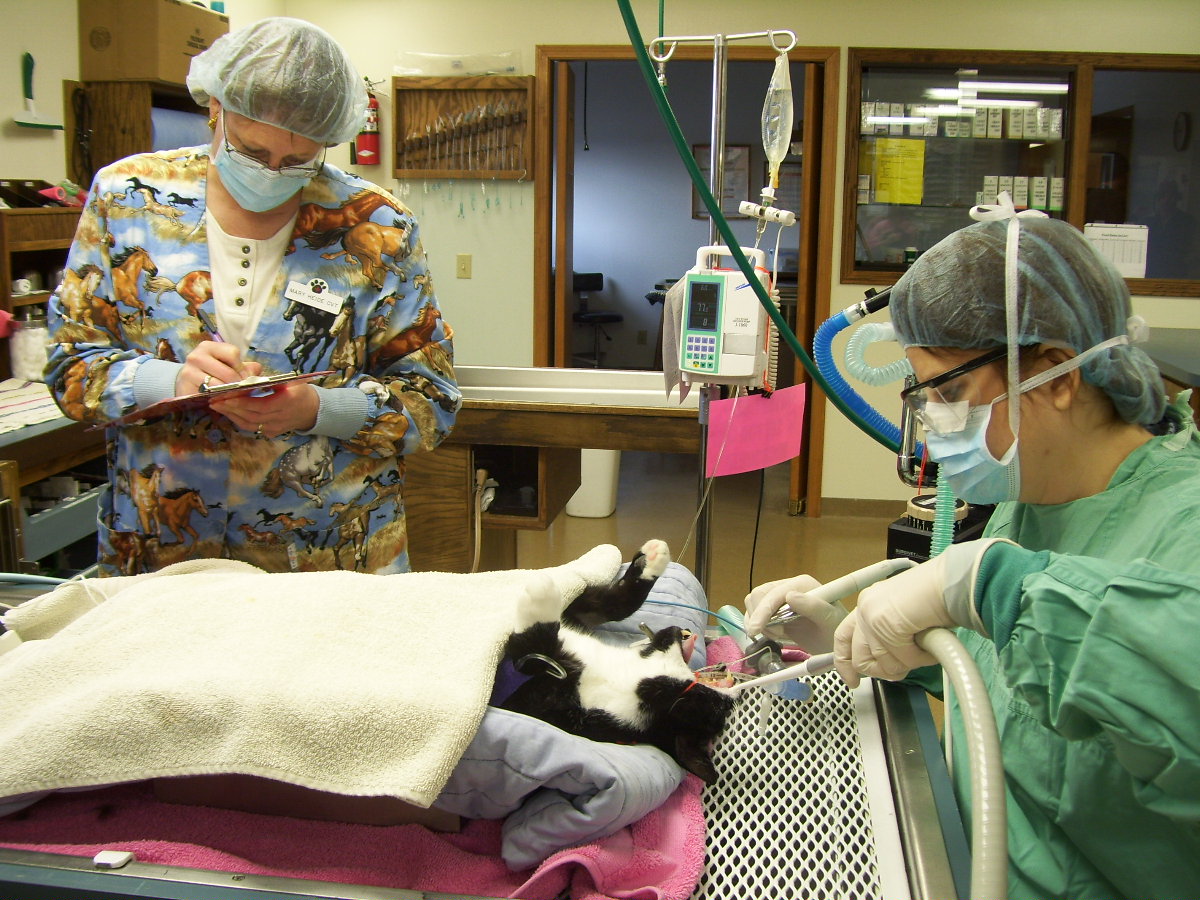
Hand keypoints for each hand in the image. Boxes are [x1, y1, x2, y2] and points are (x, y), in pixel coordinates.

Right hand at [176, 341, 258, 395]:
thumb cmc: (212, 373)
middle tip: (243, 391)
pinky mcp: (185, 387)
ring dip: (230, 393)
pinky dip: (218, 399)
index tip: (246, 378)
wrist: (186, 383)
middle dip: (239, 384)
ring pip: (218, 386)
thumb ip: (245, 367)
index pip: (232, 353)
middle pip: (228, 372)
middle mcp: (196, 356)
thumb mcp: (228, 365)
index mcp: (209, 347)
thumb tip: (257, 372)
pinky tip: (222, 400)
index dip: (242, 368)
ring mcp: (188, 371)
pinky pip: (208, 395)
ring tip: (234, 397)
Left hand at [211, 382, 319, 437]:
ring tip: (218, 406)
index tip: (225, 395)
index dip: (241, 402)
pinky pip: (252, 428)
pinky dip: (239, 421)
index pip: (260, 405)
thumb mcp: (289, 381)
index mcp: (287, 402)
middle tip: (215, 400)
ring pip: (249, 424)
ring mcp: (276, 428)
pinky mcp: (272, 433)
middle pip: (251, 416)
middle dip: (231, 408)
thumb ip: (269, 381)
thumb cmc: (300, 391)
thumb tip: (245, 379)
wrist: (313, 410)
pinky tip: (229, 413)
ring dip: (232, 415)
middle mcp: (281, 418)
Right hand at [743, 574, 845, 652]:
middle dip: (760, 617)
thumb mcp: (830, 620)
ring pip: (753, 602)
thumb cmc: (834, 630)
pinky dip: (757, 624)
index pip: (774, 594)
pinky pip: (754, 611)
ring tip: (778, 634)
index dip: (763, 611)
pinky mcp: (773, 608)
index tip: (756, 630)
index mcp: (802, 584)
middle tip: (777, 634)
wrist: (833, 640)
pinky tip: (773, 633)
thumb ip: (813, 607)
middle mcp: (788, 586)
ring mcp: (779, 596)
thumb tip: (789, 596)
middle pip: (758, 595)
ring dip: (758, 621)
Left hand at [833, 539, 1011, 687]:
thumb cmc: (938, 598)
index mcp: (868, 603)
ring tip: (925, 648)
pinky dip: (920, 659)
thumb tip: (889, 668)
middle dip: (884, 672)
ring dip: (908, 663)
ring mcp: (872, 616)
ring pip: (883, 664)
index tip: (852, 681)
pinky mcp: (884, 625)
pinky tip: (930, 645)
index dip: (844, 662)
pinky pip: (902, 660)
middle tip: (904, 670)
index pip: (843, 637)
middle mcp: (865, 608)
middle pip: (860, 660)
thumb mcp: (906, 619)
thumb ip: (890, 638)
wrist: (950, 583)